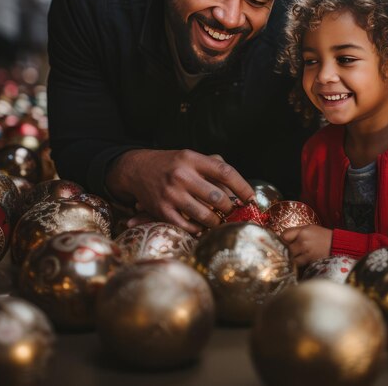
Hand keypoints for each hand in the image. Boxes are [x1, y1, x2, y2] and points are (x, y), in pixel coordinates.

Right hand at [105, 149, 253, 233]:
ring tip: (219, 221)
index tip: (252, 198)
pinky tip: (202, 228)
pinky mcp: (161, 210)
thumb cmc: (171, 164)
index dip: (242, 186)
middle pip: (217, 197)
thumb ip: (213, 166)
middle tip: (233, 212)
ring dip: (216, 222)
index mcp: (192, 158)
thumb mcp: (190, 157)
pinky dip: (198, 230)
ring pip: (205, 215)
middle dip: (230, 209)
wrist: (136, 169)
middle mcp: (181, 175)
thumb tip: (238, 187)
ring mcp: (171, 194)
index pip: (225, 172)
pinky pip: (187, 226)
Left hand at [281, 225, 332, 266]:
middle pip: (287, 248)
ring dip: (292, 258)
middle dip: (287, 249)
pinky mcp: (309, 261)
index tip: (284, 241)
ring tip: (295, 256)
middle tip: (289, 250)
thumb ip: (297, 232)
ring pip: (291, 257)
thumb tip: (285, 238)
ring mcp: (306, 252)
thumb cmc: (323, 235)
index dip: (283, 239)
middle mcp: (303, 241)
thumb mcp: (310, 228)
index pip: (284, 235)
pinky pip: (297, 264)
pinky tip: (300, 260)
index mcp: (303, 231)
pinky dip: (297, 263)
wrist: (337, 245)